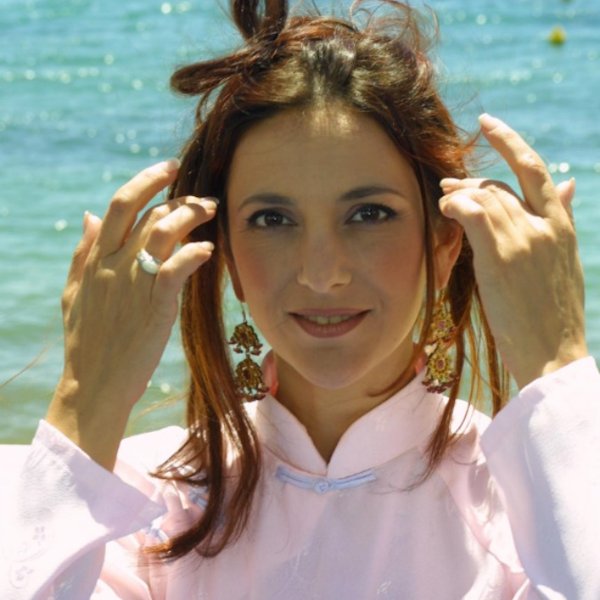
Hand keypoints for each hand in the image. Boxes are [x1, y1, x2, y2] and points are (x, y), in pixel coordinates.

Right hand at [47, 159, 216, 468]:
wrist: (95, 384)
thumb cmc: (87, 341)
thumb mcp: (75, 292)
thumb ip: (83, 252)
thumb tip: (89, 215)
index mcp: (96, 259)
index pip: (120, 205)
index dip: (146, 181)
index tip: (170, 169)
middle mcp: (114, 265)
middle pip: (148, 214)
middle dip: (180, 197)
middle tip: (204, 199)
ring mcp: (135, 285)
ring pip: (164, 234)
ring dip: (191, 217)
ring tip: (211, 213)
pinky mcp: (155, 308)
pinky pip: (177, 270)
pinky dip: (194, 254)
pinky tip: (208, 249)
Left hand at [439, 114, 586, 388]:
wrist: (553, 353)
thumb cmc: (552, 314)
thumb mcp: (564, 260)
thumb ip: (558, 219)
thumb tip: (568, 184)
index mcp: (560, 226)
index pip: (535, 170)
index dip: (510, 141)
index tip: (489, 123)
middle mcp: (545, 226)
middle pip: (500, 186)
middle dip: (470, 183)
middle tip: (448, 186)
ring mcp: (523, 239)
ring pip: (483, 197)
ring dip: (457, 196)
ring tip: (443, 203)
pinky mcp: (502, 257)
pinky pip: (473, 214)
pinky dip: (455, 205)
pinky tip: (444, 209)